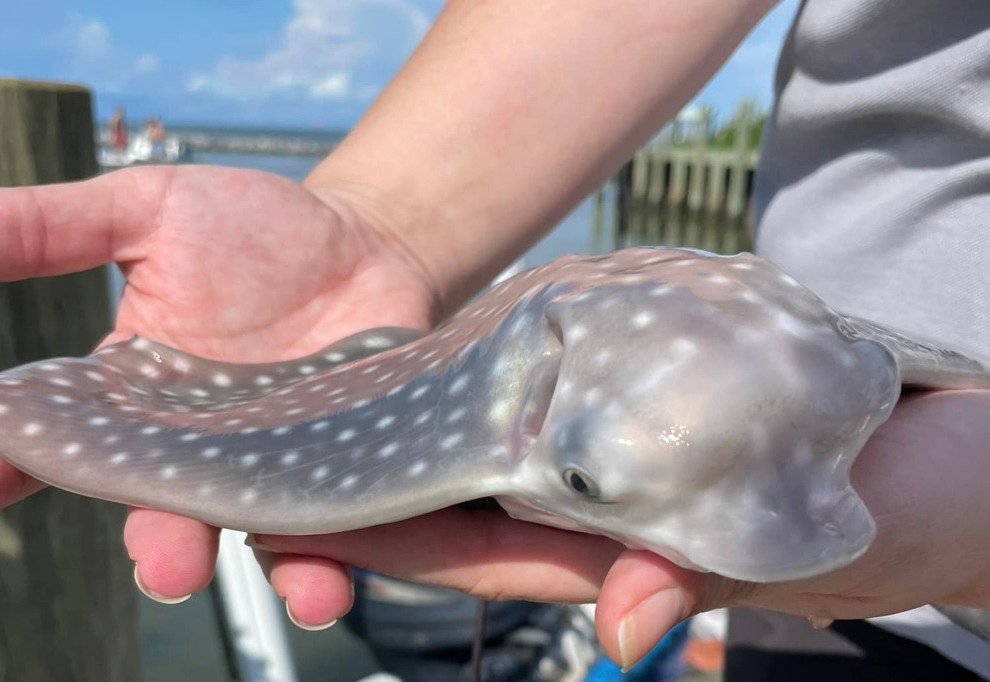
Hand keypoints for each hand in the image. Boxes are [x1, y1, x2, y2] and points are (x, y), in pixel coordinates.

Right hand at [0, 164, 438, 613]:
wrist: (367, 241)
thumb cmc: (253, 228)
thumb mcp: (146, 209)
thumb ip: (47, 228)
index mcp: (128, 391)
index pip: (47, 440)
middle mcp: (191, 446)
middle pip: (158, 508)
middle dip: (156, 543)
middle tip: (163, 567)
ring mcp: (268, 464)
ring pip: (247, 534)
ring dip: (257, 569)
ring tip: (255, 586)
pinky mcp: (339, 471)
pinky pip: (330, 530)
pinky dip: (324, 562)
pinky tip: (323, 584)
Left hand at [253, 389, 989, 667]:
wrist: (952, 441)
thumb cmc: (899, 498)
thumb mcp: (818, 544)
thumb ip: (713, 574)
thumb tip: (626, 633)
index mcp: (631, 550)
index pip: (492, 550)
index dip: (399, 541)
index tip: (308, 524)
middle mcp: (609, 508)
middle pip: (469, 504)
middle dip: (375, 498)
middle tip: (267, 472)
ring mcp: (620, 458)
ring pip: (499, 453)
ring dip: (417, 440)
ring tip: (318, 416)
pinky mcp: (641, 407)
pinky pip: (550, 400)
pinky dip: (492, 386)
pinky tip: (432, 362)